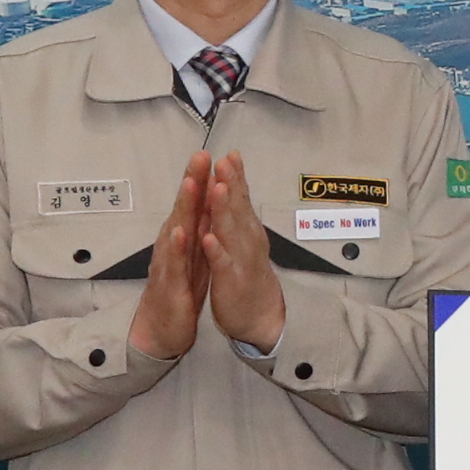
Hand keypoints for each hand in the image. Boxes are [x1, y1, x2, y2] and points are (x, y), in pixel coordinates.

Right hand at [125, 157, 211, 360]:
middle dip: (192, 180)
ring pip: (176, 230)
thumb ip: (200, 230)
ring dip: (183, 206)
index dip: (203, 179)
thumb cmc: (178, 289)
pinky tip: (179, 232)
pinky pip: (173, 264)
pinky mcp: (169, 284)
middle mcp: (173, 245)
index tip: (212, 153)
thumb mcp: (194, 256)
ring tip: (190, 183)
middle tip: (200, 155)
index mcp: (185, 238)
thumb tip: (209, 203)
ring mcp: (169, 263)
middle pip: (183, 208)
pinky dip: (176, 248)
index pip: (195, 204)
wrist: (161, 329)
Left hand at [199, 153, 283, 351]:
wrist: (261, 315)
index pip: (241, 197)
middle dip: (231, 183)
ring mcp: (240, 260)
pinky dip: (216, 250)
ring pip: (231, 231)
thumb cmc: (249, 274)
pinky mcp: (231, 281)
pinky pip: (222, 264)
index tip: (230, 154)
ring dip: (224, 209)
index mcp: (246, 230)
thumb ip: (239, 214)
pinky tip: (208, 238)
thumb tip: (233, 184)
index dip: (236, 176)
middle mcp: (246, 241)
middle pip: (238, 208)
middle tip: (225, 161)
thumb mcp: (245, 240)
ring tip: (218, 188)